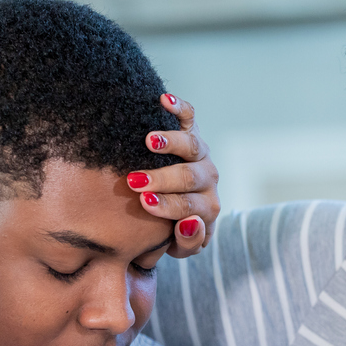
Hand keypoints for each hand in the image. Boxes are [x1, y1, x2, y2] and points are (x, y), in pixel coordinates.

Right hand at [128, 94, 219, 257]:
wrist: (174, 204)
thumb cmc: (170, 229)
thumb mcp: (179, 246)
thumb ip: (187, 243)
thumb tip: (189, 222)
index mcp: (207, 209)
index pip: (192, 209)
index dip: (170, 206)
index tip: (146, 203)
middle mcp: (208, 181)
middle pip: (190, 178)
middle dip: (164, 179)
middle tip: (137, 180)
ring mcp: (201, 155)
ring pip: (193, 147)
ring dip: (172, 144)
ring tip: (151, 141)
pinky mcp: (193, 131)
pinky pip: (189, 117)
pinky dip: (179, 108)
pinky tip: (163, 99)